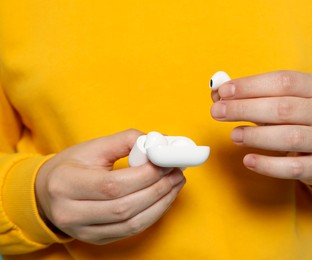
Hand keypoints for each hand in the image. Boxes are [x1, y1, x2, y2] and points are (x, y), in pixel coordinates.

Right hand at [35, 129, 185, 244]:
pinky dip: (153, 214)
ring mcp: (83, 231)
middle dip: (158, 188)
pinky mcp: (96, 239)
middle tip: (177, 172)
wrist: (47, 192)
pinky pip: (131, 231)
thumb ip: (127, 141)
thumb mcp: (94, 147)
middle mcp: (70, 213)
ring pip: (132, 223)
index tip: (166, 162)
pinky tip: (164, 198)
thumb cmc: (72, 166)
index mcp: (66, 184)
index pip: (113, 184)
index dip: (146, 174)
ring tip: (175, 184)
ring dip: (161, 203)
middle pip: (125, 206)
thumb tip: (161, 143)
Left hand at [210, 71, 311, 184]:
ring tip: (233, 135)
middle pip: (283, 108)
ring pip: (290, 137)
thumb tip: (217, 92)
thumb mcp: (277, 101)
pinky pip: (293, 167)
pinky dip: (268, 165)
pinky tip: (248, 160)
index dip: (251, 86)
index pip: (283, 81)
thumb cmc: (294, 120)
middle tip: (218, 112)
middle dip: (245, 109)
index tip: (224, 91)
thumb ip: (248, 96)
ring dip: (256, 136)